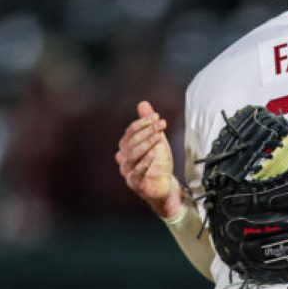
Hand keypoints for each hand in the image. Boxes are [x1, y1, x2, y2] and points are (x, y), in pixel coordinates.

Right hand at [116, 100, 182, 218]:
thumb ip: (149, 124)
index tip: (157, 117)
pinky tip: (153, 155)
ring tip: (158, 137)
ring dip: (146, 144)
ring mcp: (127, 171)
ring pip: (132, 156)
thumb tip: (143, 103)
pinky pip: (136, 173)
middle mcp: (123, 158)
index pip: (131, 131)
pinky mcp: (134, 183)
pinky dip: (144, 163)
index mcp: (126, 147)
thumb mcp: (156, 140)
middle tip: (161, 124)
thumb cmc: (158, 163)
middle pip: (131, 142)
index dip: (143, 123)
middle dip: (147, 131)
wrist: (164, 185)